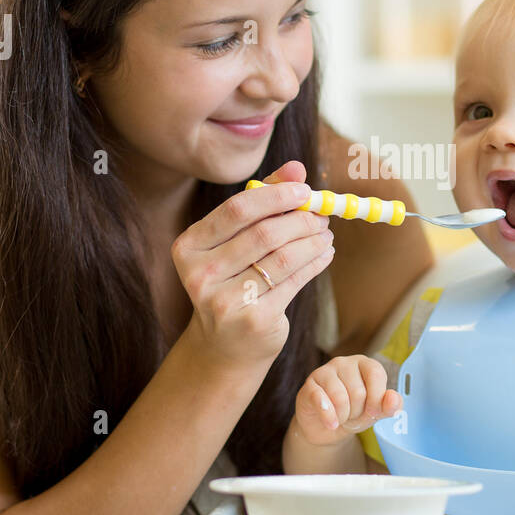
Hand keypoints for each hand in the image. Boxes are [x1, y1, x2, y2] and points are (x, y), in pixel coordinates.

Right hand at [173, 160, 334, 374]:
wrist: (225, 346)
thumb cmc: (233, 280)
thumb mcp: (236, 241)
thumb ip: (263, 201)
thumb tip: (297, 169)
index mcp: (189, 246)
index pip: (237, 210)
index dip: (276, 195)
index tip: (304, 190)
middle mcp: (201, 274)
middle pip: (264, 234)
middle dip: (301, 220)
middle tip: (321, 216)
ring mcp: (225, 301)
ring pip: (283, 258)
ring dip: (313, 241)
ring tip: (325, 234)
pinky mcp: (253, 320)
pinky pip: (294, 282)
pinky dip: (315, 263)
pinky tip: (325, 254)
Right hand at [290, 355, 402, 446]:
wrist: (326, 428)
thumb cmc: (353, 414)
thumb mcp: (374, 413)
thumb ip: (389, 406)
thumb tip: (394, 399)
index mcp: (365, 364)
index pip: (376, 373)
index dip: (376, 397)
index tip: (373, 412)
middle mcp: (345, 363)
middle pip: (358, 391)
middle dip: (358, 411)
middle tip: (352, 413)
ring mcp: (325, 372)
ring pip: (340, 398)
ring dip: (343, 416)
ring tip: (341, 416)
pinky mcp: (309, 385)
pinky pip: (321, 401)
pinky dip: (328, 417)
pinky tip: (331, 423)